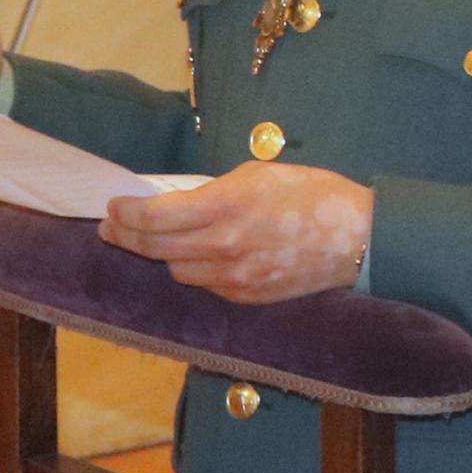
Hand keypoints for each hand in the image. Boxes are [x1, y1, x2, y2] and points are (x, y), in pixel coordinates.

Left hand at [104, 163, 374, 303]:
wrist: (359, 238)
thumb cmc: (315, 195)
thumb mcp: (259, 175)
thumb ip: (215, 191)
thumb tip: (182, 203)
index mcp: (224, 207)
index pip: (153, 218)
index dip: (125, 214)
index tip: (113, 207)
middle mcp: (223, 247)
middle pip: (155, 249)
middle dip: (126, 237)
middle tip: (112, 227)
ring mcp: (234, 277)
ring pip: (178, 271)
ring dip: (164, 255)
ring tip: (158, 241)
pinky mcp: (248, 296)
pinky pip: (207, 284)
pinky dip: (197, 270)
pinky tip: (200, 256)